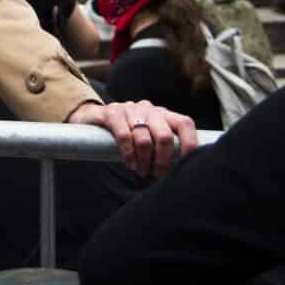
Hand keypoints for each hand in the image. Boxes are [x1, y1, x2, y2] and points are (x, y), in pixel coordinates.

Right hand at [65, 99, 198, 177]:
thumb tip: (182, 170)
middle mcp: (149, 109)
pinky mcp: (112, 113)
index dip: (190, 144)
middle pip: (164, 136)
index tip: (187, 165)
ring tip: (141, 171)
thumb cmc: (129, 131)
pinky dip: (129, 154)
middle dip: (163, 161)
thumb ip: (164, 145)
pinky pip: (124, 136)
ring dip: (144, 162)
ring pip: (144, 139)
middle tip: (157, 174)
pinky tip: (130, 163)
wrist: (93, 116)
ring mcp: (130, 109)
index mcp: (163, 114)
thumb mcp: (149, 133)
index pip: (185, 124)